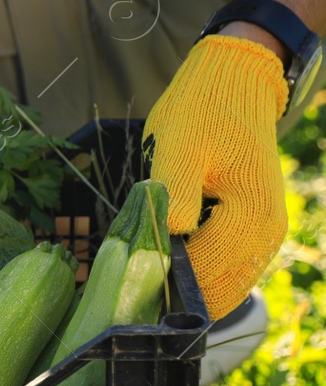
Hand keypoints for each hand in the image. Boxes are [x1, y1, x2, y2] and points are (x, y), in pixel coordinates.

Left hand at [144, 33, 288, 319]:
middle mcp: (265, 238)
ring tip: (137, 279)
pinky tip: (159, 263)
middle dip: (170, 298)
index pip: (203, 279)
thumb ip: (175, 193)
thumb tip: (171, 234)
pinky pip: (221, 270)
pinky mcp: (249, 232)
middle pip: (214, 295)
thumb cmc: (201, 113)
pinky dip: (193, 275)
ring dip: (181, 290)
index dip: (160, 289)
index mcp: (251, 220)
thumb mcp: (178, 147)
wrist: (231, 86)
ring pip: (219, 289)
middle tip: (122, 293)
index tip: (120, 289)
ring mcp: (260, 238)